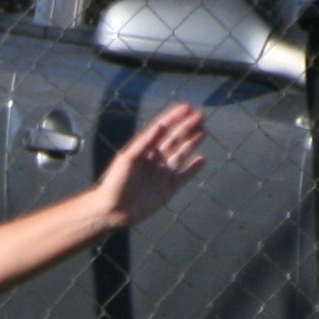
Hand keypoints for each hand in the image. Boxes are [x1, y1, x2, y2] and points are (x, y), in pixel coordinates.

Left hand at [91, 101, 207, 227]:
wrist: (114, 210)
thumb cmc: (115, 183)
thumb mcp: (128, 159)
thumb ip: (144, 143)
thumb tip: (160, 126)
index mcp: (143, 149)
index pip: (162, 129)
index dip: (174, 118)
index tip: (187, 107)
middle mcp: (154, 159)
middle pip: (174, 139)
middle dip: (187, 127)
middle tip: (201, 115)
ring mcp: (162, 173)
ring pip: (181, 154)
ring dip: (192, 142)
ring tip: (204, 130)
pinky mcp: (168, 189)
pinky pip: (184, 176)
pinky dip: (193, 168)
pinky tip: (202, 159)